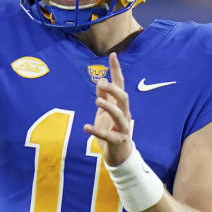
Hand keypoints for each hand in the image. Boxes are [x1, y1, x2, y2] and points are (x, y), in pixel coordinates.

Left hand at [84, 52, 132, 166]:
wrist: (119, 155)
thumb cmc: (111, 130)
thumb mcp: (104, 113)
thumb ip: (104, 97)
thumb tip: (100, 82)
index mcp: (120, 106)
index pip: (120, 85)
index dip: (116, 70)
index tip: (113, 55)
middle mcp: (124, 114)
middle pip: (123, 98)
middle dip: (114, 90)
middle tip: (102, 83)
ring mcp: (123, 128)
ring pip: (119, 115)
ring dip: (109, 107)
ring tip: (97, 101)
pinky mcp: (118, 141)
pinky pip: (108, 135)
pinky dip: (97, 131)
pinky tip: (86, 127)